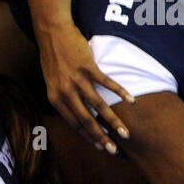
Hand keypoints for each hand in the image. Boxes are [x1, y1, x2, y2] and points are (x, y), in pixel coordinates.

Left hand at [40, 26, 131, 152]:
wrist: (52, 32)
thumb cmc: (52, 57)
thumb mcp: (51, 81)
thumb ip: (62, 97)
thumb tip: (73, 111)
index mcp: (55, 98)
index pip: (74, 123)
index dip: (88, 136)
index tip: (100, 146)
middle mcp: (65, 92)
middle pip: (86, 120)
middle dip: (101, 137)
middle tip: (113, 150)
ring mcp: (77, 80)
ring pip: (98, 106)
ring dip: (113, 121)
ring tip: (125, 133)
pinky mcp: (88, 67)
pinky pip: (107, 83)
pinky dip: (121, 92)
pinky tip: (131, 101)